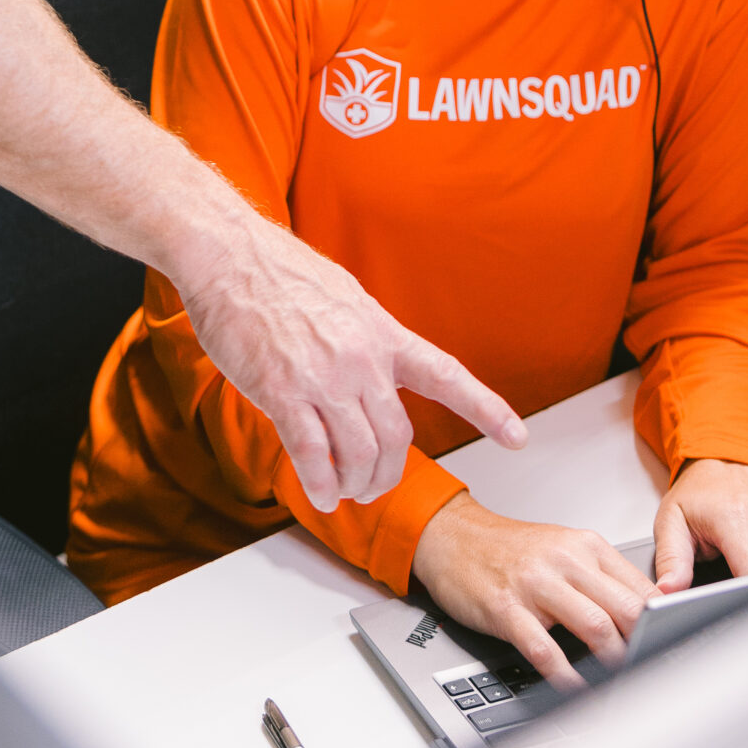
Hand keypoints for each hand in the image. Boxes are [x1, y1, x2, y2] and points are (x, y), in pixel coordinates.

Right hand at [176, 225, 525, 512]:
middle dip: (387, 473)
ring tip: (343, 490)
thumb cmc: (278, 272)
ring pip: (360, 453)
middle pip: (397, 437)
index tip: (517, 436)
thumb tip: (370, 371)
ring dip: (355, 483)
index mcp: (382, 333)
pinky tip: (319, 492)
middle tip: (372, 485)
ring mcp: (323, 376)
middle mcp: (362, 358)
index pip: (445, 374)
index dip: (485, 408)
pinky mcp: (282, 391)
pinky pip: (312, 454)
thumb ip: (364, 339)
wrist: (230, 255)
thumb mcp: (343, 298)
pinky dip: (320, 482)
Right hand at [412, 492, 656, 689]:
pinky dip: (565, 676)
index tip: (675, 645)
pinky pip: (544, 649)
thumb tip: (649, 615)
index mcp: (585, 546)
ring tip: (620, 679)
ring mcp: (534, 584)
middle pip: (625, 607)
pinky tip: (574, 687)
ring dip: (614, 660)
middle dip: (646, 644)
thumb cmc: (511, 550)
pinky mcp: (506, 608)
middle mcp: (564, 561)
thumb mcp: (564, 549)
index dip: (664, 622)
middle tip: (654, 667)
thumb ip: (604, 578)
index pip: (641, 587)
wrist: (453, 537)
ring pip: (593, 626)